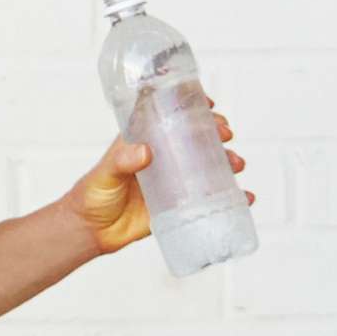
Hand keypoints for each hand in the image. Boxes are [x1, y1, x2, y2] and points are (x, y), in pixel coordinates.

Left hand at [63, 111, 250, 257]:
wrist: (92, 232)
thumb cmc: (92, 195)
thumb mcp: (105, 173)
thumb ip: (121, 161)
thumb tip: (145, 152)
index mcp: (145, 140)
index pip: (172, 115)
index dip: (193, 105)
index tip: (209, 103)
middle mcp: (163, 157)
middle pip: (196, 137)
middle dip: (216, 133)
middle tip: (226, 135)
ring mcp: (174, 180)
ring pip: (207, 165)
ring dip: (227, 162)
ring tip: (236, 164)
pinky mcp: (179, 205)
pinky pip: (208, 198)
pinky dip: (230, 197)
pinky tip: (245, 197)